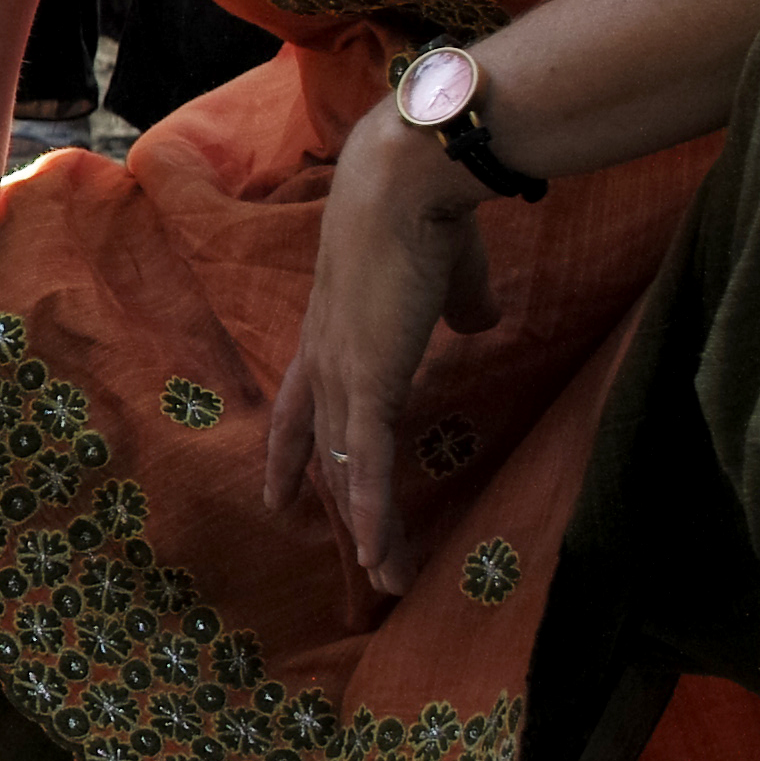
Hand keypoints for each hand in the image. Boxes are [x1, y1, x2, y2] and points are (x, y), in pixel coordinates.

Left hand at [265, 114, 502, 592]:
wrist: (408, 183)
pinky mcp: (366, 381)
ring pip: (345, 468)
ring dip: (368, 527)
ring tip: (385, 577)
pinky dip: (370, 510)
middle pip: (323, 450)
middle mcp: (325, 356)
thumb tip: (480, 323)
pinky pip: (365, 462)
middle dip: (335, 506)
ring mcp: (340, 371)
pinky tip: (377, 554)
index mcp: (333, 330)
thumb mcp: (445, 273)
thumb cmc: (426, 214)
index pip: (302, 406)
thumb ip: (458, 304)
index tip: (279, 493)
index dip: (291, 452)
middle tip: (350, 557)